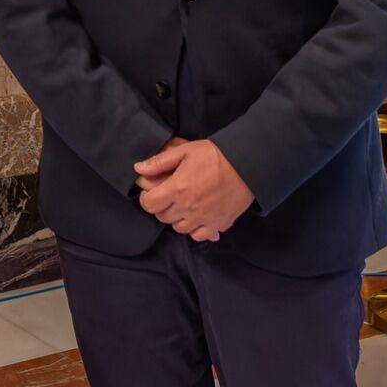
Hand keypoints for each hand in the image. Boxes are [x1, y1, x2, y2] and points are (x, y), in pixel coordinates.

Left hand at [134, 138, 253, 241]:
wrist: (247, 166)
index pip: (149, 205)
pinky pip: (199, 236)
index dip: (147, 199)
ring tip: (184, 205)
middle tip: (169, 197)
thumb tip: (139, 168)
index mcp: (177, 189)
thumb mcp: (184, 151)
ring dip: (177, 219)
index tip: (153, 193)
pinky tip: (197, 217)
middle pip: (163, 217)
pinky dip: (195, 229)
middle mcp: (188, 207)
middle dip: (162, 208)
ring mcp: (203, 218)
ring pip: (179, 228)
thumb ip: (159, 162)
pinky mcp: (218, 224)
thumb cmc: (215, 156)